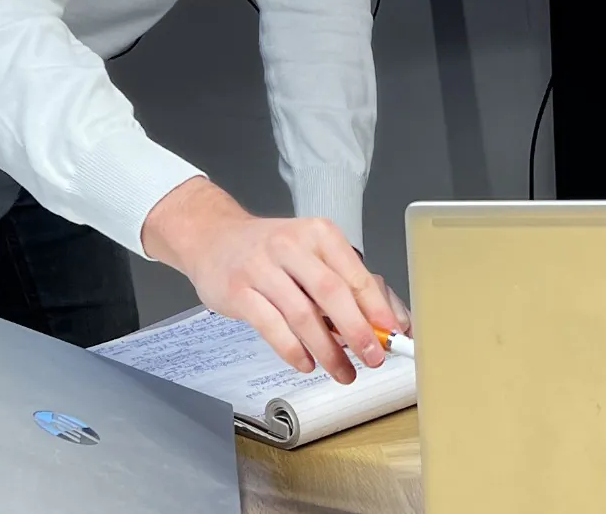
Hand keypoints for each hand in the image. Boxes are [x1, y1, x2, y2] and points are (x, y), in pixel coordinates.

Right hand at [143, 178, 398, 384]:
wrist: (211, 237)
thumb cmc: (269, 250)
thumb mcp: (310, 253)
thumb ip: (344, 283)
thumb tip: (386, 320)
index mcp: (317, 234)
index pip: (355, 274)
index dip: (378, 307)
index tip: (394, 333)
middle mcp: (290, 246)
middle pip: (332, 293)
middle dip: (358, 331)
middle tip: (373, 357)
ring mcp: (261, 268)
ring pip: (302, 315)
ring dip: (328, 350)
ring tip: (343, 372)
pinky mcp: (238, 292)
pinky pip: (272, 327)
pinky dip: (293, 351)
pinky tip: (306, 364)